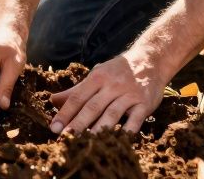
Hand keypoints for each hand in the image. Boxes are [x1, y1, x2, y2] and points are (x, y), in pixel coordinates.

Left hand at [49, 50, 163, 133]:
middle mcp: (112, 85)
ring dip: (99, 129)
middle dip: (78, 123)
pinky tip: (118, 141)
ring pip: (112, 113)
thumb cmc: (118, 71)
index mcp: (97, 78)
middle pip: (92, 107)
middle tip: (65, 138)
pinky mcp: (144, 103)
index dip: (65, 113)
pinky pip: (135, 119)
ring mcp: (129, 94)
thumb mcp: (97, 75)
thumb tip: (52, 100)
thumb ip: (76, 90)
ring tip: (87, 143)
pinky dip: (127, 131)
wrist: (151, 60)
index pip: (77, 97)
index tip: (54, 128)